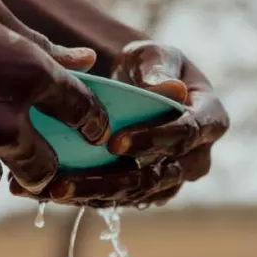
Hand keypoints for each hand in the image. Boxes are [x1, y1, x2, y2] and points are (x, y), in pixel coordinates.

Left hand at [12, 40, 229, 206]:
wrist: (137, 88)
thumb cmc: (150, 66)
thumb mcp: (154, 56)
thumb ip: (158, 68)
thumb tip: (170, 91)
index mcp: (210, 120)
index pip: (187, 134)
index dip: (153, 139)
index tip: (114, 142)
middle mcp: (198, 157)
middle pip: (159, 176)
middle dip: (112, 181)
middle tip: (67, 182)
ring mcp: (173, 178)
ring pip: (136, 195)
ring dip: (92, 195)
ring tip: (50, 190)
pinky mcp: (148, 192)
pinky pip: (119, 200)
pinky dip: (84, 196)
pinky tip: (46, 191)